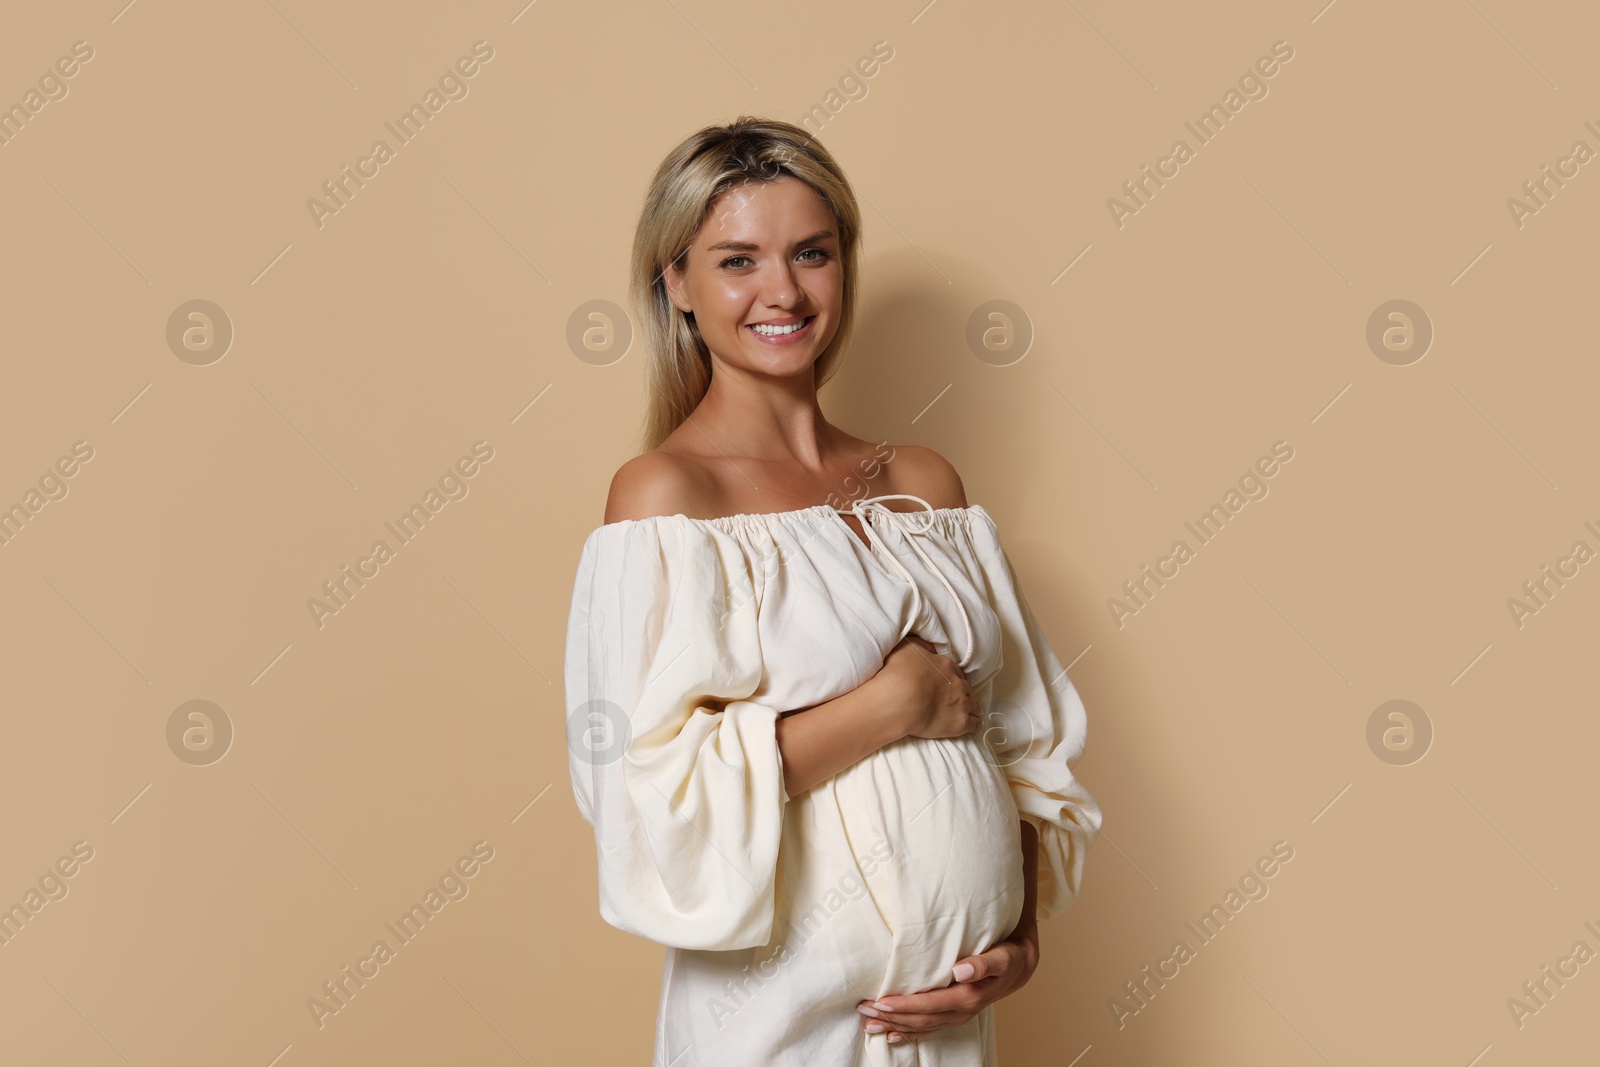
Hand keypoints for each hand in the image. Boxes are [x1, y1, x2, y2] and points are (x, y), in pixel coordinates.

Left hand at [856, 921, 1039, 1043]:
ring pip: (921, 1026)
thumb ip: (983, 963)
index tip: (880, 1002)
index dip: (904, 1005)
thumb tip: (961, 969)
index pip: (929, 1005)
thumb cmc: (1009, 956)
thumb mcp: (1002, 955)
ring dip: (894, 1025)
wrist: (1019, 966)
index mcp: (969, 997)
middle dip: (890, 1016)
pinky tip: (891, 1035)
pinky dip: (908, 1032)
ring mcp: (956, 1015)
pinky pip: (928, 1028)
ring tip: (868, 1024)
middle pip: (920, 1019)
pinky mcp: (953, 1014)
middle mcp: (961, 1011)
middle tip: (863, 1010)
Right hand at [872, 634, 978, 741]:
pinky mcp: (961, 723)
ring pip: (974, 705)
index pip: (955, 671)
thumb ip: (921, 646)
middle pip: (966, 688)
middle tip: (954, 697)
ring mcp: (962, 704)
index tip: (948, 682)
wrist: (899, 700)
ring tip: (968, 712)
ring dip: (971, 707)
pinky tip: (973, 725)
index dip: (952, 677)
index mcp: (947, 666)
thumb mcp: (907, 647)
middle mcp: (958, 683)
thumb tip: (930, 648)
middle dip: (961, 692)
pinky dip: (975, 723)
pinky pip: (975, 724)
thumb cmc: (899, 673)